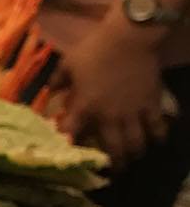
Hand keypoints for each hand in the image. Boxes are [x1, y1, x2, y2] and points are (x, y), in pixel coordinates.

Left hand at [55, 11, 170, 163]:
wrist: (130, 37)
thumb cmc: (95, 49)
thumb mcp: (68, 63)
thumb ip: (57, 81)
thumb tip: (48, 93)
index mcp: (85, 107)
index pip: (72, 135)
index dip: (68, 146)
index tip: (69, 151)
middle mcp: (109, 116)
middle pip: (113, 151)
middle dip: (113, 165)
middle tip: (112, 170)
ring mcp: (132, 112)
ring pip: (136, 145)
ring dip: (134, 155)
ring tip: (132, 157)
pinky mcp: (151, 104)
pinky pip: (158, 128)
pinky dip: (157, 137)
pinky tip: (155, 140)